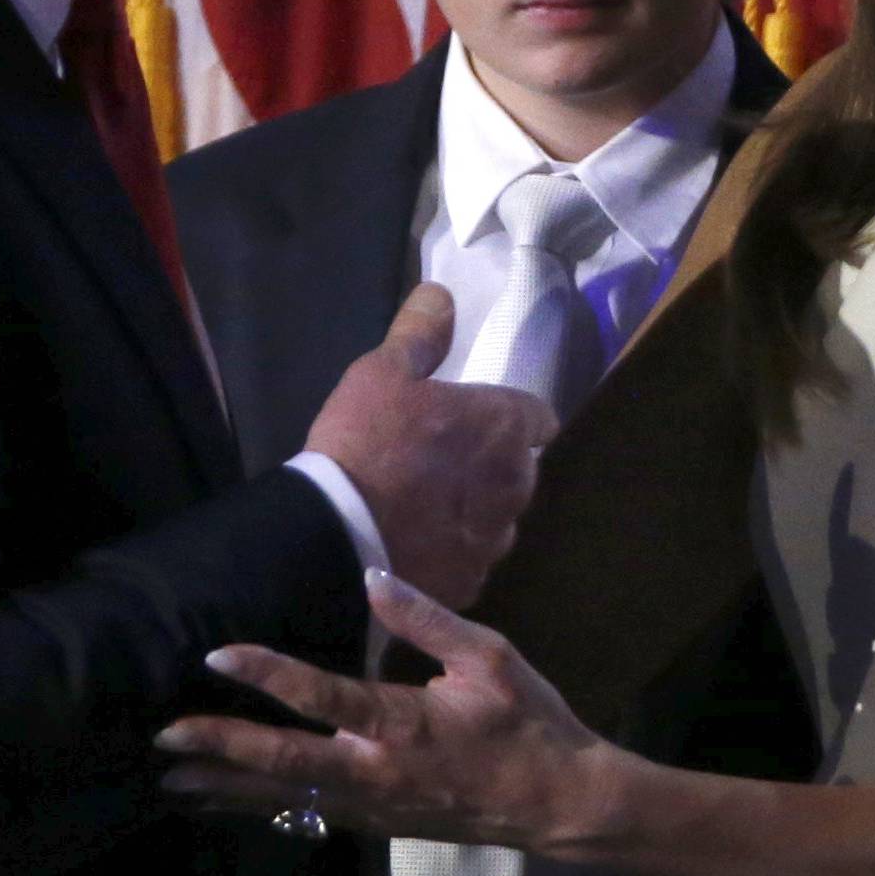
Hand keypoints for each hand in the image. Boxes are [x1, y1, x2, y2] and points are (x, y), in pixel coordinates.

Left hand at [155, 570, 611, 849]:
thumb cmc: (526, 720)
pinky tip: (228, 801)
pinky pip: (306, 812)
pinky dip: (260, 806)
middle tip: (162, 738)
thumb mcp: (488, 656)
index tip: (216, 655)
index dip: (267, 675)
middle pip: (283, 763)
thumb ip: (426, 618)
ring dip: (225, 788)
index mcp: (403, 724)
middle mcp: (376, 773)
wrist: (557, 801)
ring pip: (285, 798)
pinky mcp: (375, 823)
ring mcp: (372, 806)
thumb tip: (373, 574)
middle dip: (219, 748)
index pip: (321, 697)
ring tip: (169, 781)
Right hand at [307, 284, 552, 608]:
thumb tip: (442, 293)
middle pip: (520, 469)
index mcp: (505, 426)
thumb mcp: (382, 372)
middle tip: (444, 461)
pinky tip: (417, 544)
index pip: (537, 416)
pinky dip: (453, 550)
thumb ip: (420, 332)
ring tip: (428, 507)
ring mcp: (496, 538)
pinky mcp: (472, 581)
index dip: (509, 415)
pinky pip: (471, 558)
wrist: (337, 536)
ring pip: (499, 517)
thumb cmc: (366, 443)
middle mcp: (516, 483)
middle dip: (493, 463)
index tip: (479, 419)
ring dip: (476, 509)